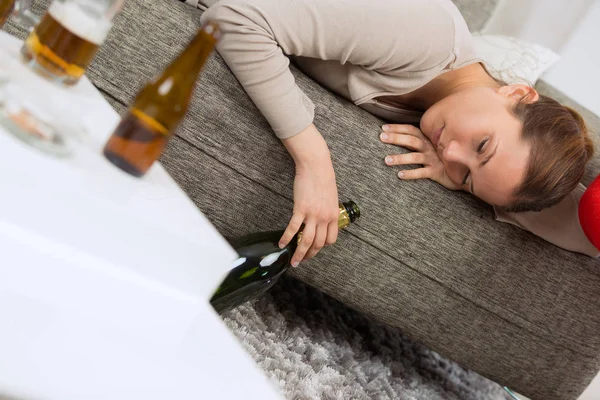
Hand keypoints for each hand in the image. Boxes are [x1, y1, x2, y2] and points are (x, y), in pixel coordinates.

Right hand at [279, 124, 339, 266]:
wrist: (316, 166)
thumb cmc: (323, 178)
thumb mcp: (331, 197)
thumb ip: (327, 209)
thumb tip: (323, 217)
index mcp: (333, 215)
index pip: (331, 239)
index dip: (323, 247)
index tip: (315, 249)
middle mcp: (324, 218)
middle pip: (318, 243)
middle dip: (310, 254)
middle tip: (302, 260)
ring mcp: (313, 214)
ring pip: (306, 241)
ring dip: (300, 254)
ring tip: (293, 261)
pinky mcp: (301, 209)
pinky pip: (293, 228)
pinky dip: (287, 238)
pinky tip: (281, 243)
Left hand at [380, 124, 460, 189]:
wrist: (463, 171)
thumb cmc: (442, 158)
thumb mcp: (432, 146)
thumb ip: (419, 141)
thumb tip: (399, 137)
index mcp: (427, 139)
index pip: (411, 130)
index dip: (397, 128)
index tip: (383, 128)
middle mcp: (430, 147)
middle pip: (411, 140)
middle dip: (396, 138)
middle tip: (381, 137)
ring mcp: (433, 159)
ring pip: (415, 157)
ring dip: (400, 158)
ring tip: (386, 160)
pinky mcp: (436, 172)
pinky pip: (422, 173)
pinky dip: (410, 174)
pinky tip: (399, 175)